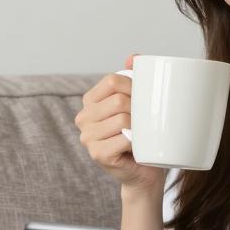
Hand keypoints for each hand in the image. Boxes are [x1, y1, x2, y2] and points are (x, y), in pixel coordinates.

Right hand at [74, 53, 167, 193]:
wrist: (143, 172)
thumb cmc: (142, 136)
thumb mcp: (137, 104)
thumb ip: (133, 78)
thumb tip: (133, 57)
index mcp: (90, 101)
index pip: (112, 81)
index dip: (134, 86)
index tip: (144, 98)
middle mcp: (83, 118)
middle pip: (118, 100)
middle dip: (139, 108)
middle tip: (146, 121)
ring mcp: (87, 137)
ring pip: (122, 119)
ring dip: (139, 127)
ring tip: (142, 135)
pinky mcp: (97, 154)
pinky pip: (124, 138)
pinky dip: (137, 142)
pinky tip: (137, 147)